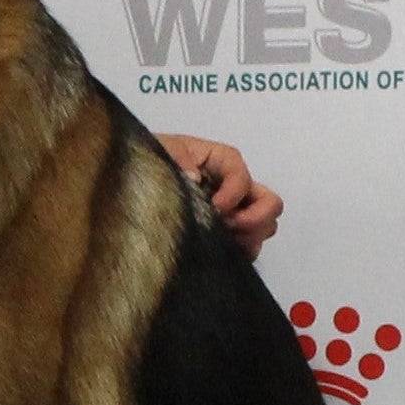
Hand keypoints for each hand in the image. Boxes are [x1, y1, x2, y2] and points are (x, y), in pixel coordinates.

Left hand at [158, 131, 283, 257]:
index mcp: (222, 162)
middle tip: (227, 226)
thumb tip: (195, 178)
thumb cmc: (150, 163)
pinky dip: (241, 253)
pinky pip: (249, 248)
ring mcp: (234, 213)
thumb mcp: (162, 152)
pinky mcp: (225, 235)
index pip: (243, 176)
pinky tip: (219, 252)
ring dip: (249, 236)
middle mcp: (234, 188)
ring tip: (221, 239)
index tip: (215, 207)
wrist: (134, 184)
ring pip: (265, 228)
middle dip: (255, 218)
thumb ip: (179, 158)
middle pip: (271, 203)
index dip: (235, 192)